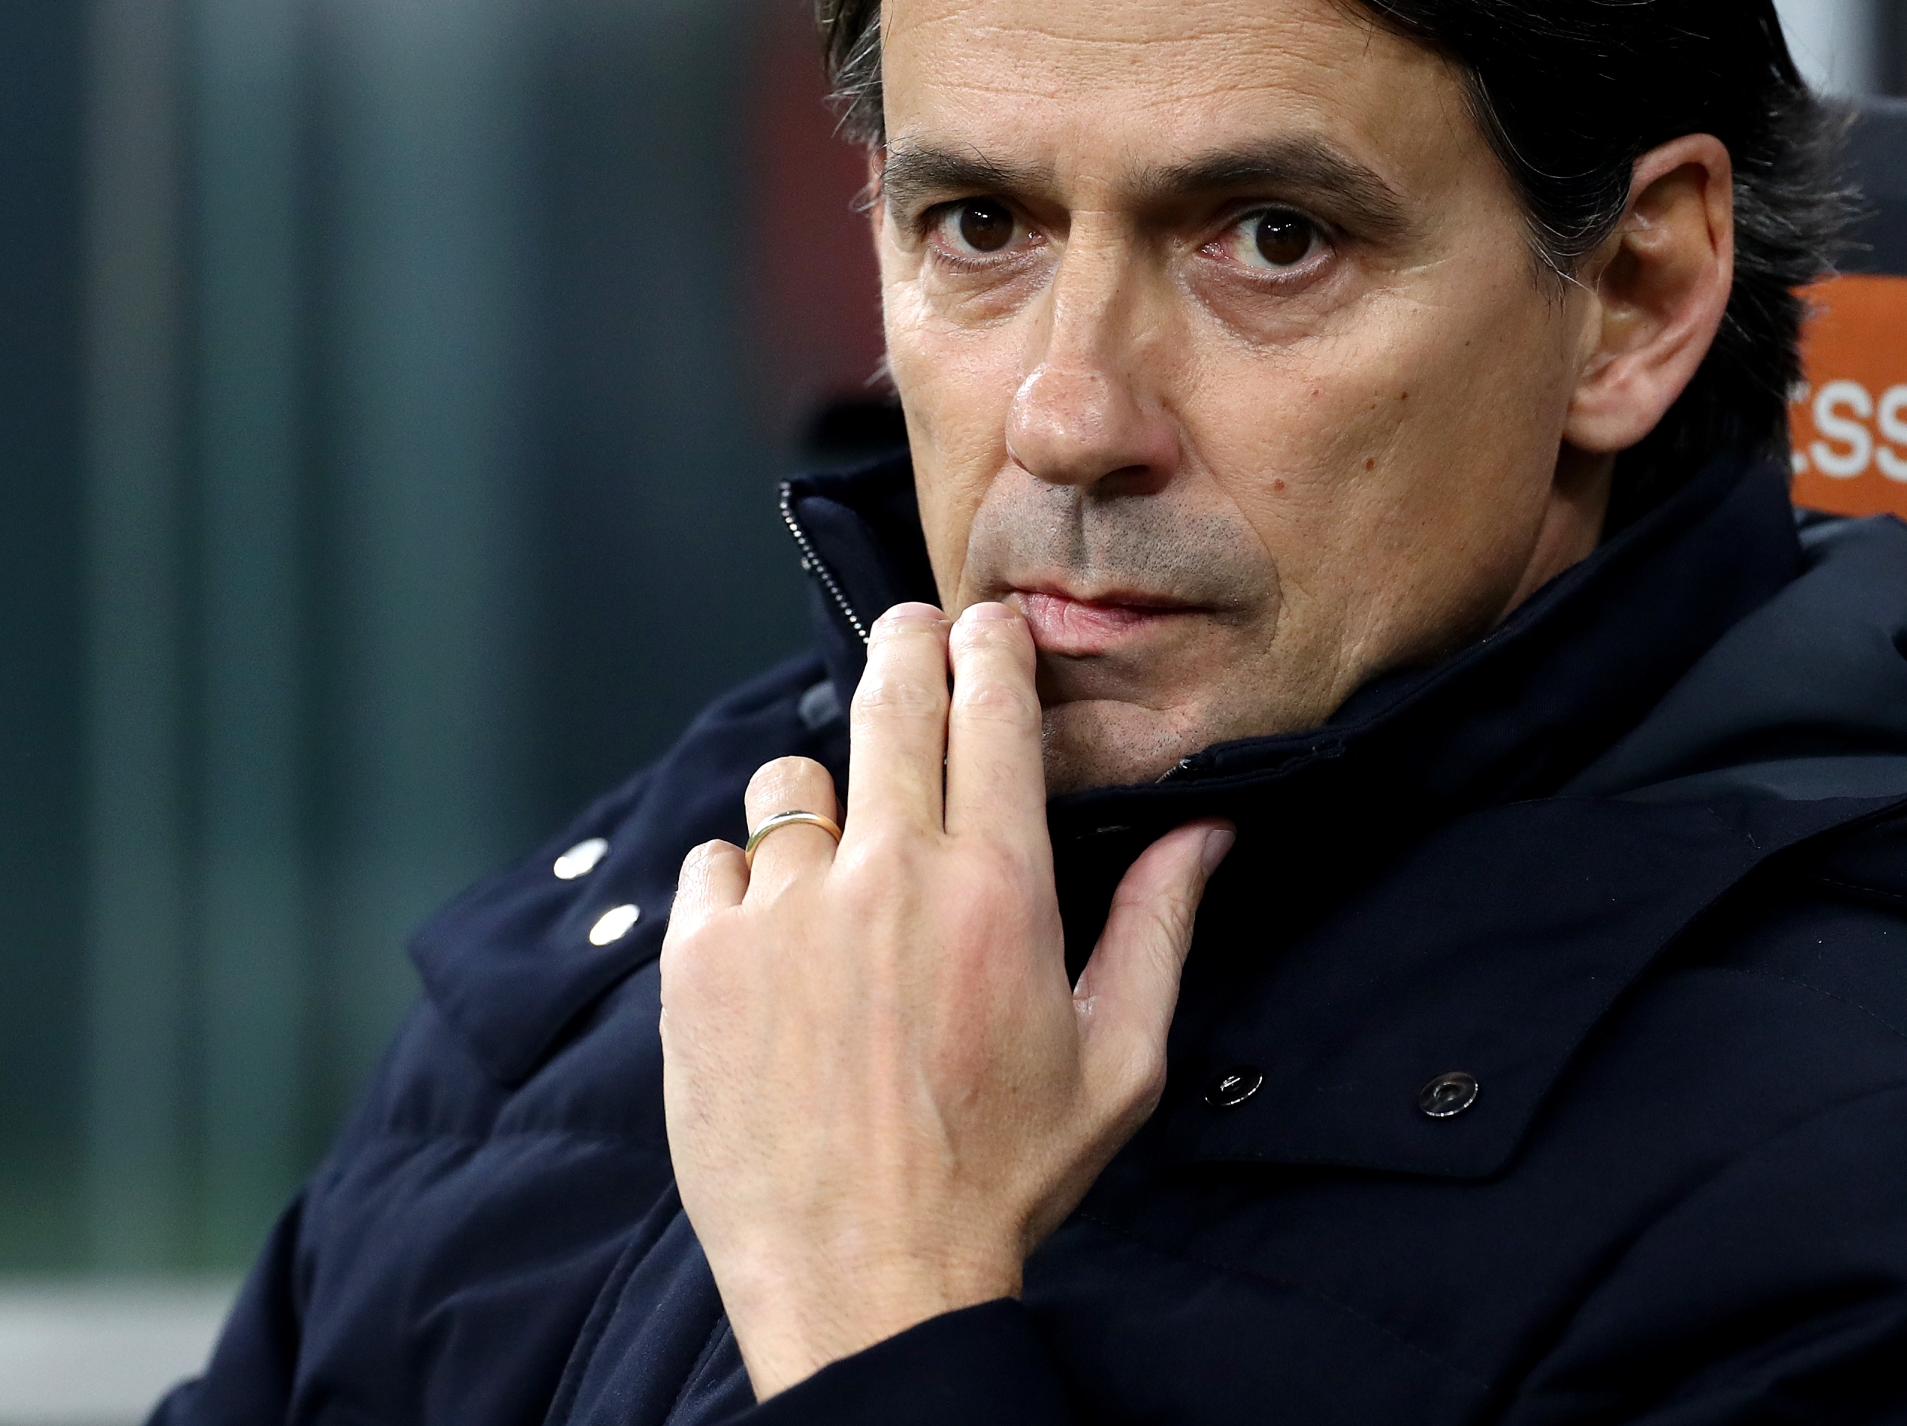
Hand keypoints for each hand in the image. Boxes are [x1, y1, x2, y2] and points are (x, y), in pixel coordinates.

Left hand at [660, 600, 1232, 1398]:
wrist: (867, 1280)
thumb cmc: (1001, 1179)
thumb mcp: (1118, 1061)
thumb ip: (1159, 928)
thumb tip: (1206, 834)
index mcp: (997, 890)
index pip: (991, 709)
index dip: (990, 646)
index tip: (987, 625)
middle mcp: (886, 877)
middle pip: (888, 698)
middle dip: (907, 648)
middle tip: (914, 640)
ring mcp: (782, 913)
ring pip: (790, 780)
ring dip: (820, 799)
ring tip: (839, 858)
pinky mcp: (701, 960)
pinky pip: (716, 862)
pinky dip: (743, 884)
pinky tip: (777, 943)